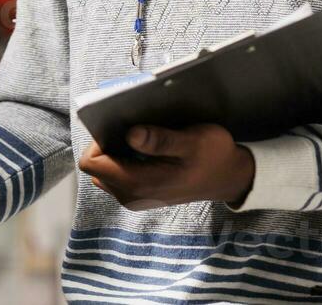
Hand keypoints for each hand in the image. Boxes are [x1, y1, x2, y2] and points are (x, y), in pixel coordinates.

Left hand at [78, 124, 254, 210]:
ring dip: (114, 150)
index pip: (92, 164)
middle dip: (106, 143)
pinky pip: (117, 173)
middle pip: (96, 166)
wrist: (229, 177)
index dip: (98, 140)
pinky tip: (143, 145)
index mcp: (139, 183)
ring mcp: (135, 196)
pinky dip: (123, 157)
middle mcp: (131, 195)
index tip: (117, 125)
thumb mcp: (192, 142)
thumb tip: (130, 134)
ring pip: (104, 169)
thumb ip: (160, 140)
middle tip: (130, 126)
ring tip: (139, 134)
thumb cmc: (213, 156)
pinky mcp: (140, 192)